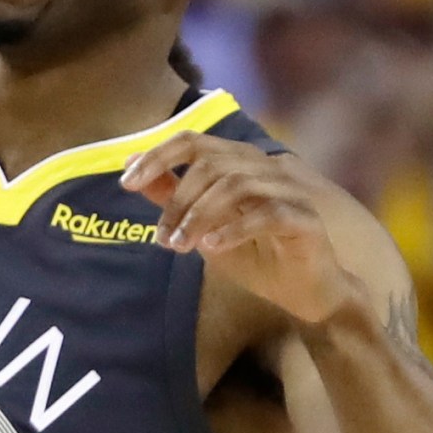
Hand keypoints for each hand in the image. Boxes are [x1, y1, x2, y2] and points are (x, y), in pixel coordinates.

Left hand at [122, 134, 365, 324]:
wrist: (304, 291)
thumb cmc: (256, 255)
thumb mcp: (202, 226)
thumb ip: (171, 195)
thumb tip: (131, 163)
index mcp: (239, 163)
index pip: (194, 141)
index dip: (158, 156)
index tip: (126, 181)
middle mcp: (265, 168)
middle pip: (212, 163)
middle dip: (177, 200)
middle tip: (162, 237)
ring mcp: (289, 190)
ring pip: (236, 185)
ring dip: (199, 216)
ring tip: (180, 246)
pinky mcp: (306, 219)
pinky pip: (267, 213)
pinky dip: (233, 229)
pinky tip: (211, 247)